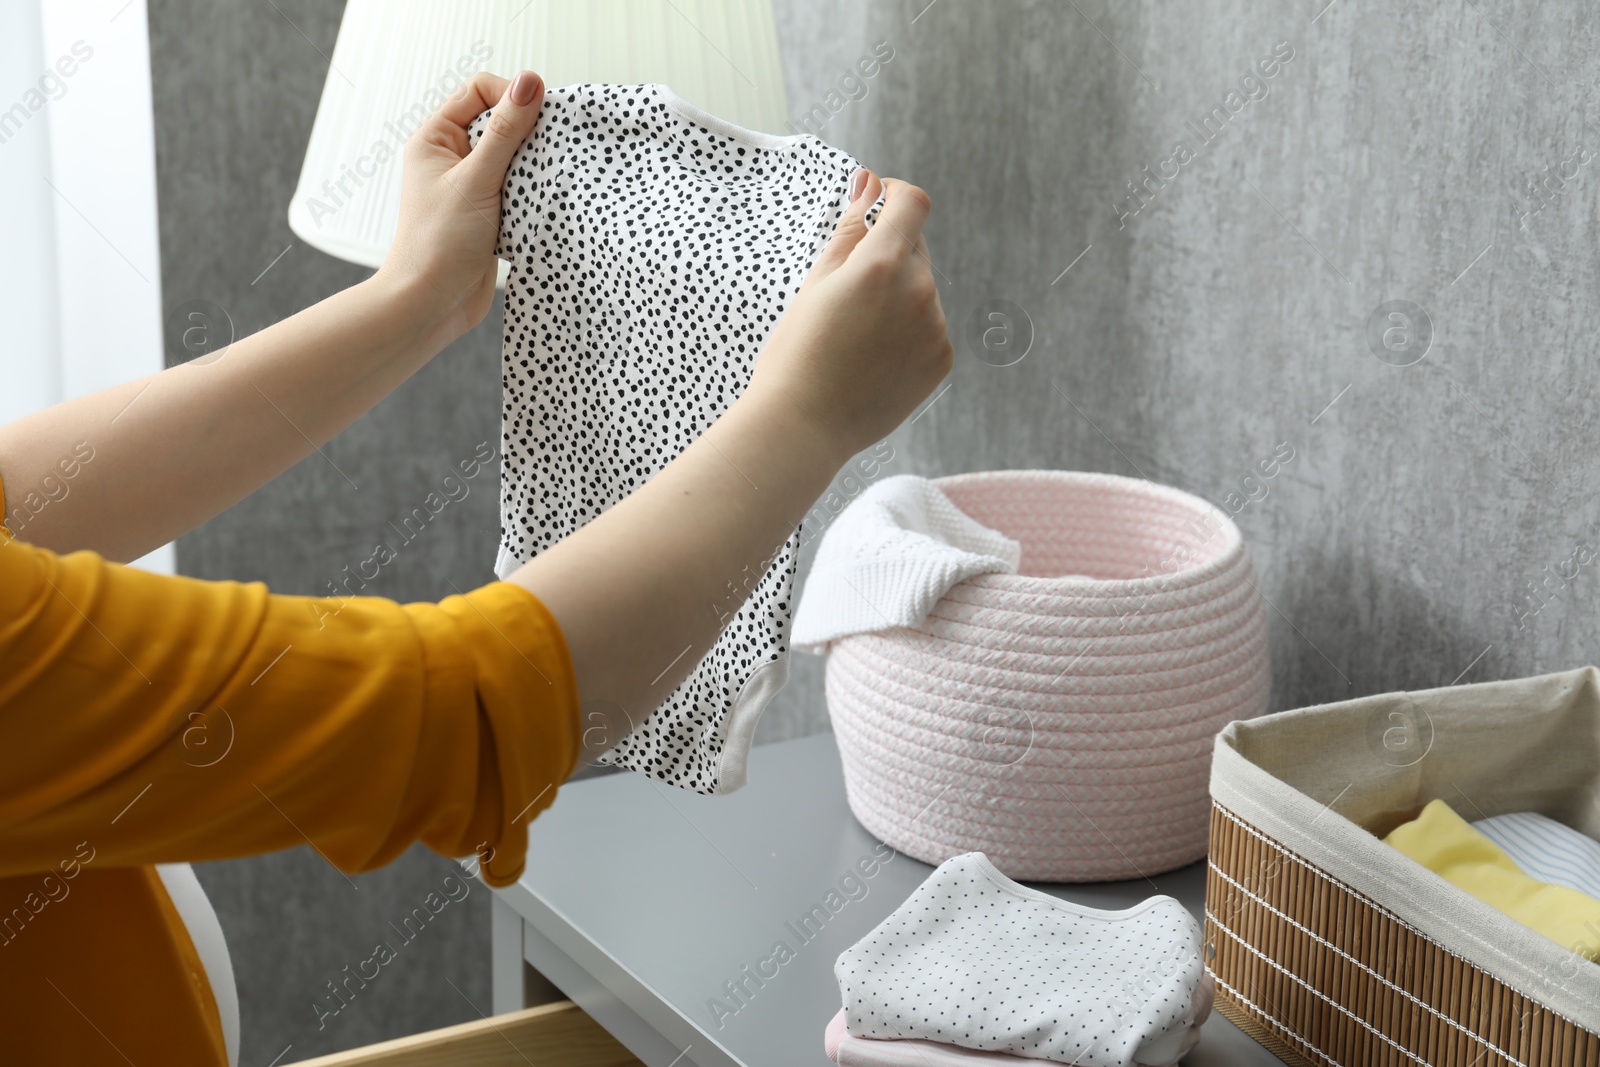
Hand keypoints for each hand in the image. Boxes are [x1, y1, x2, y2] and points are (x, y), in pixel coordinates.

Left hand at [375, 70, 545, 347]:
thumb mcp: (477, 179)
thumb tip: (531, 82)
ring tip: (537, 188)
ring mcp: (471, 186)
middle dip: (527, 134)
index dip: (512, 98)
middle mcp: (452, 157)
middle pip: (501, 121)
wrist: (431, 304)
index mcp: (436, 138)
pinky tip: (538, 208)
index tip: (538, 120)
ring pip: (514, 157)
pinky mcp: (490, 212)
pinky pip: (519, 188)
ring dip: (533, 167)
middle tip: (542, 156)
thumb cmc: (439, 243)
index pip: (480, 91)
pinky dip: (533, 193)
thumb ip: (507, 131)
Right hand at [745, 170, 952, 459]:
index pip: (913, 203)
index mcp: (883, 264)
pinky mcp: (941, 360)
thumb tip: (871, 182)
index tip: (878, 204)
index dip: (896, 195)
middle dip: (888, 254)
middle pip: (915, 248)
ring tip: (856, 334)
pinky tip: (873, 357)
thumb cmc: (796, 352)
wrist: (804, 426)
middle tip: (848, 293)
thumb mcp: (816, 282)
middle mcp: (919, 292)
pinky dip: (908, 331)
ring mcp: (935, 328)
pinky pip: (930, 327)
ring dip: (898, 295)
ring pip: (922, 290)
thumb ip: (852, 227)